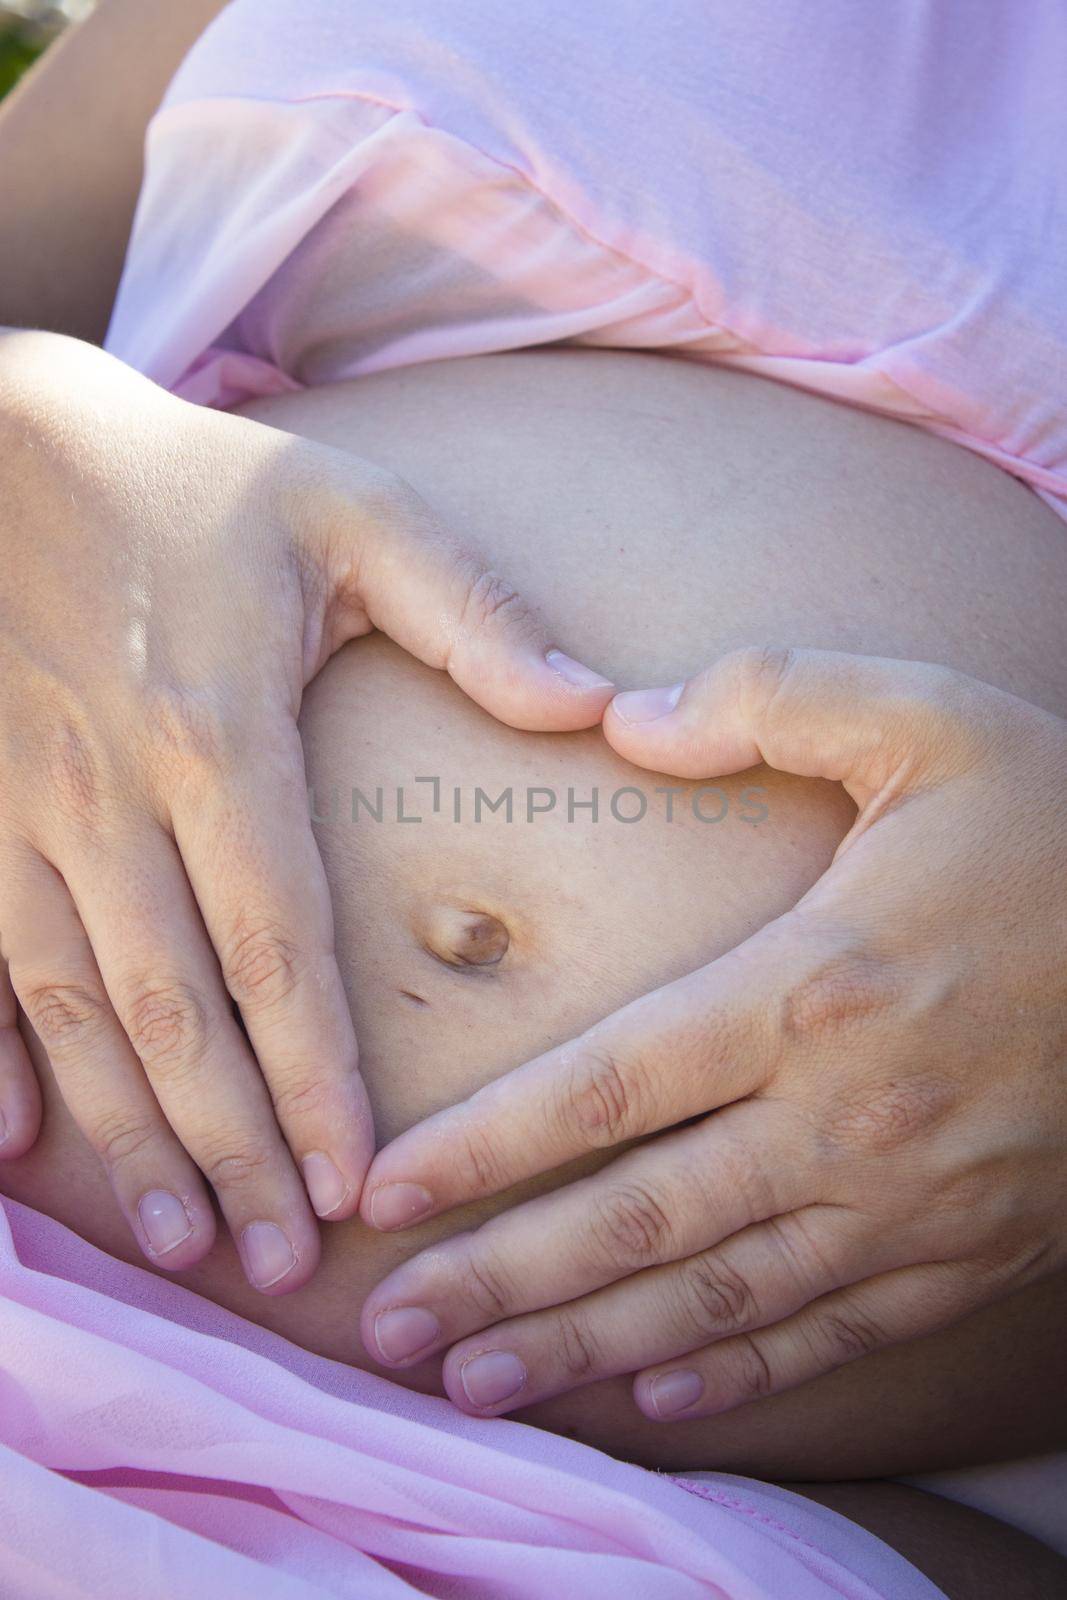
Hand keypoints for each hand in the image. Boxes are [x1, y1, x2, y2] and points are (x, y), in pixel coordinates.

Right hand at [0, 329, 612, 1289]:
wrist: (7, 441)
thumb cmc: (198, 483)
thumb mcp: (352, 511)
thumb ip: (477, 613)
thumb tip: (599, 709)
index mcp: (221, 735)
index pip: (278, 946)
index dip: (315, 1077)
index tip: (352, 1184)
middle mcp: (112, 794)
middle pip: (178, 1006)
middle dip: (228, 1144)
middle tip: (272, 1260)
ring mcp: (18, 807)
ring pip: (74, 1003)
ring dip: (124, 1130)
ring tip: (175, 1237)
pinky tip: (15, 1148)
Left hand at [357, 648, 1066, 1417]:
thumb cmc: (1059, 826)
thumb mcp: (930, 717)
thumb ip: (771, 694)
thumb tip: (625, 715)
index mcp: (815, 986)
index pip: (610, 1085)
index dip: (485, 1146)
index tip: (383, 1191)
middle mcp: (847, 1117)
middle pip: (640, 1220)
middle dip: (501, 1279)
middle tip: (387, 1329)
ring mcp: (910, 1201)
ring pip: (718, 1300)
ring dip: (585, 1346)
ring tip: (476, 1384)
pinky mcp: (968, 1249)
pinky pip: (832, 1332)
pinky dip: (737, 1374)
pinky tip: (652, 1394)